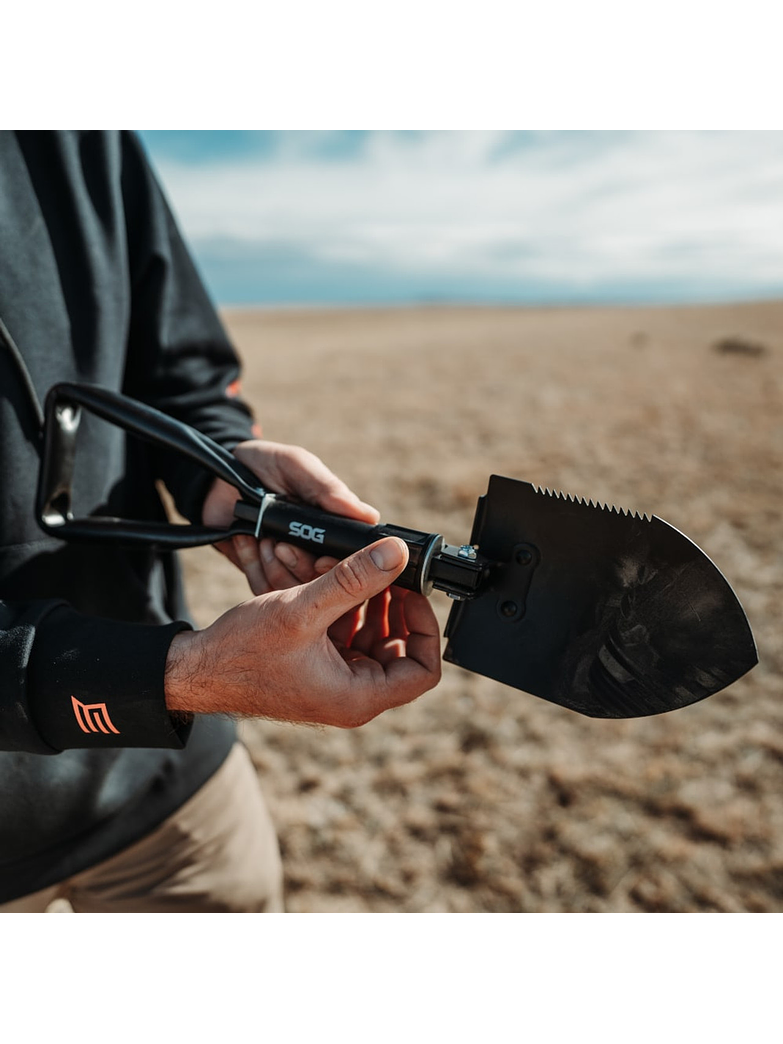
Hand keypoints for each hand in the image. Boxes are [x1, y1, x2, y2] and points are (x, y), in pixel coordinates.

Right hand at [165, 537, 441, 727]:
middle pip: (399, 647)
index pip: (423, 670)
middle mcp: (351, 695)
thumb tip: (397, 554)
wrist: (197, 670)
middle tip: (380, 571)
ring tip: (343, 565)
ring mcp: (335, 681)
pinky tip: (323, 576)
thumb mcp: (303, 609)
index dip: (425, 628)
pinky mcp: (319, 666)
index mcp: (357, 696)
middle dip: (389, 604)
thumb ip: (354, 580)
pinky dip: (339, 605)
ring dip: (362, 598)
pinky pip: (345, 633)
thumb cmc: (242, 654)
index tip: (410, 592)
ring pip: (371, 634)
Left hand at [202, 439, 379, 594]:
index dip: (341, 566)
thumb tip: (368, 516)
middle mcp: (316, 549)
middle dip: (302, 566)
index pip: (351, 557)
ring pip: (294, 590)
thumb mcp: (297, 466)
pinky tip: (245, 539)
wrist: (216, 477)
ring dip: (275, 565)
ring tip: (263, 538)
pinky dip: (253, 564)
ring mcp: (289, 564)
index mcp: (334, 525)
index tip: (323, 559)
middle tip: (283, 546)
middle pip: (324, 582)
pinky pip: (263, 589)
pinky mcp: (262, 574)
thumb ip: (328, 489)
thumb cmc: (265, 464)